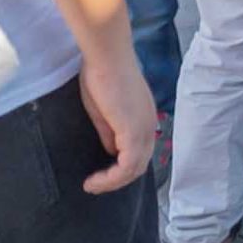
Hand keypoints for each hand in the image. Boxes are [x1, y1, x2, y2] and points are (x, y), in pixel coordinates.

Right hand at [75, 41, 158, 192]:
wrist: (106, 56)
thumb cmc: (101, 74)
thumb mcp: (103, 111)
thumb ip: (109, 132)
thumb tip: (111, 152)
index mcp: (144, 119)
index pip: (139, 152)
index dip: (120, 168)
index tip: (98, 173)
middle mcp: (150, 126)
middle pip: (139, 165)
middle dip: (116, 179)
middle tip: (95, 184)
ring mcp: (145, 130)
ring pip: (134, 169)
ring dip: (112, 182)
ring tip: (92, 186)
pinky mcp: (134, 133)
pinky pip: (126, 167)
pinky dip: (111, 178)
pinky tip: (93, 181)